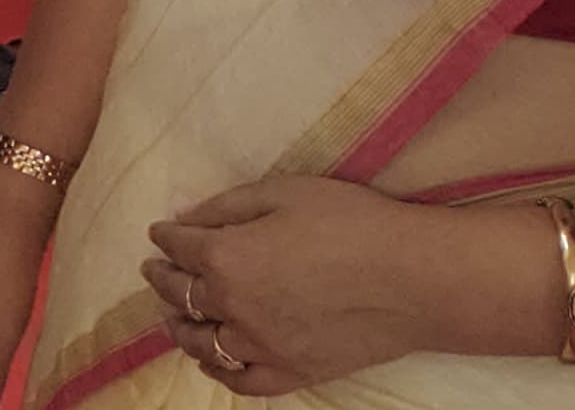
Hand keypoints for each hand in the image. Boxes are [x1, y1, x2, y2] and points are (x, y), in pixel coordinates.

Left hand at [146, 176, 472, 392]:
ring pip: (202, 343)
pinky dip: (219, 371)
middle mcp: (234, 306)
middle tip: (157, 269)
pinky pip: (242, 381)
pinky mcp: (294, 371)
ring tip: (175, 316)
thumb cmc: (353, 223)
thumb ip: (226, 207)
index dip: (165, 236)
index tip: (161, 232)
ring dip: (181, 326)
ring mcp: (263, 346)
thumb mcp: (283, 192)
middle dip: (164, 278)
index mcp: (226, 257)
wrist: (417, 279)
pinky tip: (213, 360)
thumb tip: (185, 220)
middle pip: (181, 294)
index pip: (178, 246)